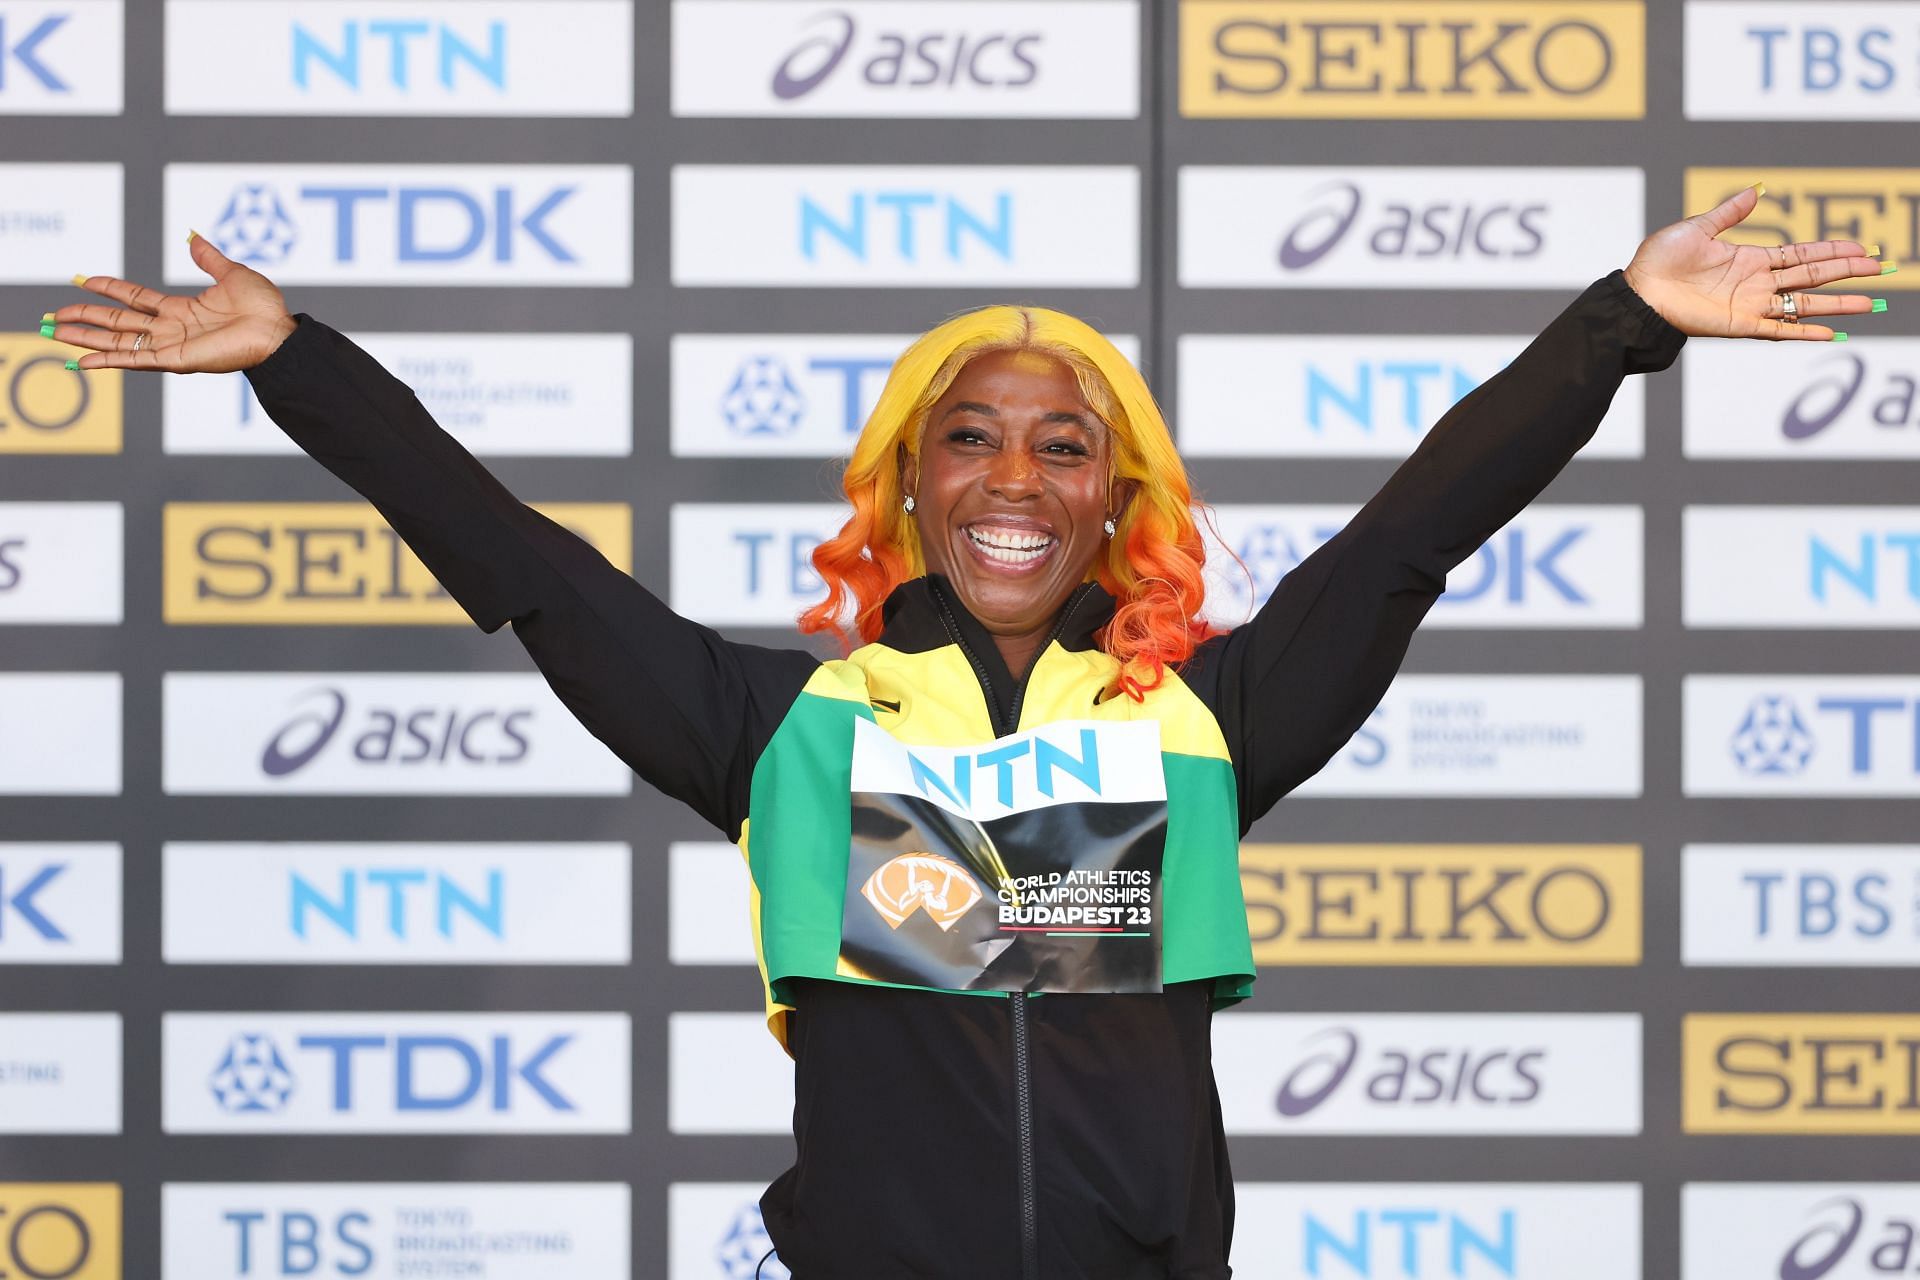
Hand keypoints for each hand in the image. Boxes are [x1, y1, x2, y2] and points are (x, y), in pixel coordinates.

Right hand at [47, 234, 296, 371]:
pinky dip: (108, 361)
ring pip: (118, 341)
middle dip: (86, 316)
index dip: (109, 289)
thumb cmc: (263, 308)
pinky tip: (82, 362)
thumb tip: (193, 238)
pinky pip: (135, 361)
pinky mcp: (176, 360)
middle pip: (118, 322)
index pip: (135, 298)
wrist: (278, 332)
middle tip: (54, 315)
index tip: (83, 280)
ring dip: (86, 337)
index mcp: (182, 310)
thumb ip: (208, 258)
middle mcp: (172, 329)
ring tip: (54, 332)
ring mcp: (172, 346)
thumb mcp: (231, 273)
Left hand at [1622, 186, 1883, 341]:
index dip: (1832, 251)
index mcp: (1750, 258)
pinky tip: (1831, 332)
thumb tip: (1756, 190)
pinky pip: (1778, 330)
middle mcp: (1756, 282)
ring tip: (1870, 303)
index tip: (1862, 248)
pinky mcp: (1737, 324)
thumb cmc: (1658, 262)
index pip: (1802, 253)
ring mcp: (1750, 304)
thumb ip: (1728, 213)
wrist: (1636, 293)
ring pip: (1803, 302)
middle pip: (1812, 275)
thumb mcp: (1697, 229)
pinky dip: (1803, 331)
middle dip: (1847, 272)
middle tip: (1881, 269)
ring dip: (1837, 304)